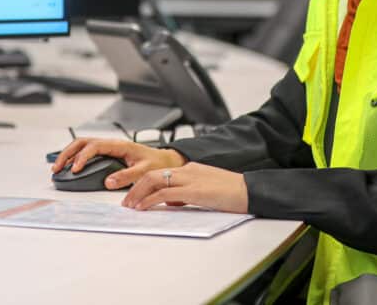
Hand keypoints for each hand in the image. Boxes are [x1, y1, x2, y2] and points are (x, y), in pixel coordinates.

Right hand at [51, 137, 185, 189]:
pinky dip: (75, 157)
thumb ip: (127, 176)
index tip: (75, 169)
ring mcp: (108, 148)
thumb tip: (108, 181)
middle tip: (57, 167)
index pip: (94, 146)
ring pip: (82, 145)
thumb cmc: (157, 164)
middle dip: (67, 153)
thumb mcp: (144, 171)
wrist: (165, 161)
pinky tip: (69, 167)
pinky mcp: (108, 154)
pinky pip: (87, 152)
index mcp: (119, 145)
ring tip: (57, 167)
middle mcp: (111, 144)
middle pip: (82, 142)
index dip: (82, 157)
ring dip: (68, 154)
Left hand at [122, 162, 248, 213]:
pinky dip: (150, 200)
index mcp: (192, 168)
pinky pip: (164, 194)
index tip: (137, 194)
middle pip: (153, 173)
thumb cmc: (233, 191)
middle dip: (136, 187)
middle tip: (127, 201)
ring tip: (130, 206)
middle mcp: (188, 170)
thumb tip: (175, 202)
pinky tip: (143, 208)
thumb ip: (190, 191)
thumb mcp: (207, 188)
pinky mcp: (193, 191)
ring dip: (138, 193)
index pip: (162, 172)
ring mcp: (189, 179)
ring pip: (154, 180)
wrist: (249, 190)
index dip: (145, 183)